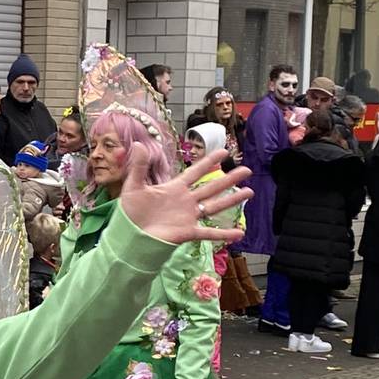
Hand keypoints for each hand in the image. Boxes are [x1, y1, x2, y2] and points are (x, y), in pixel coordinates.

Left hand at [118, 151, 251, 247]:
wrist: (129, 236)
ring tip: (250, 192)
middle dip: (229, 179)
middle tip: (247, 170)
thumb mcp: (134, 186)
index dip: (209, 162)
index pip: (196, 172)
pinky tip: (239, 233)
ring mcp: (189, 216)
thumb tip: (138, 143)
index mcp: (175, 188)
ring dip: (232, 199)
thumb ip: (139, 166)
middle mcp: (186, 201)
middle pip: (212, 187)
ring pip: (215, 205)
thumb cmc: (131, 212)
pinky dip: (224, 233)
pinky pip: (209, 232)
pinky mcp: (188, 232)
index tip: (223, 152)